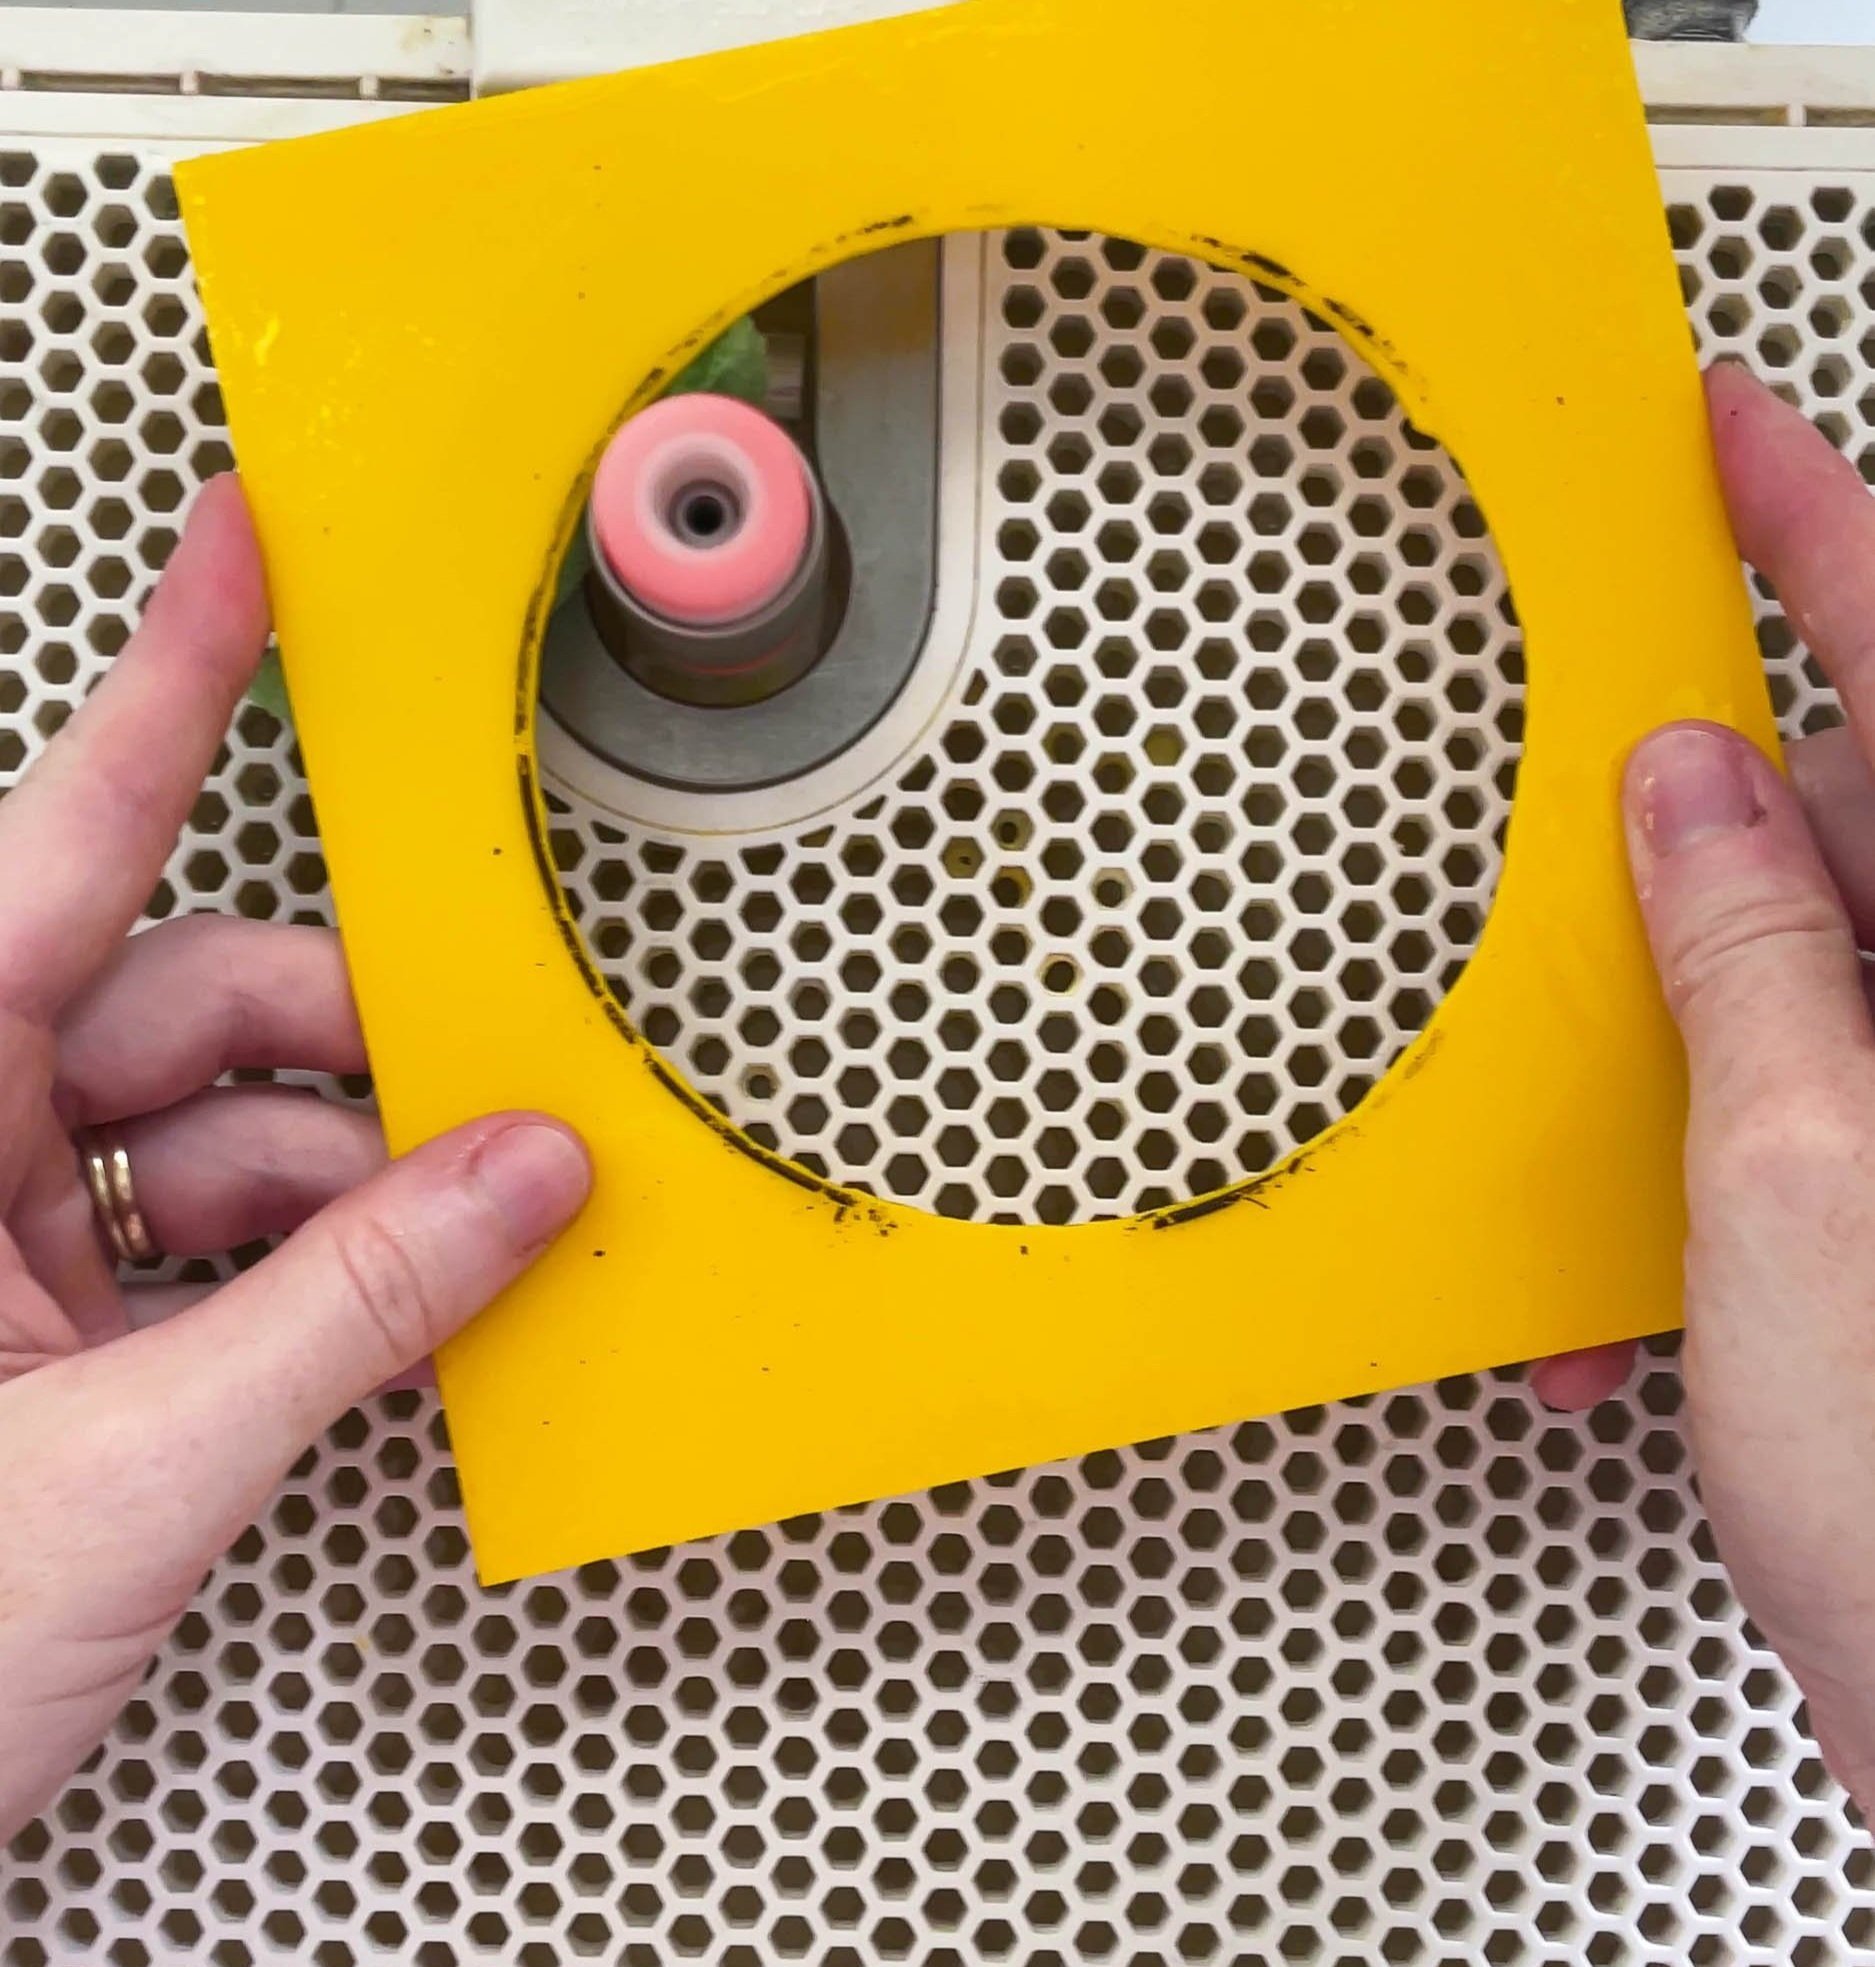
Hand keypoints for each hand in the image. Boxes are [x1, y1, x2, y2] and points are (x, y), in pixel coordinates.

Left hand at [0, 479, 590, 1844]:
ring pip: (219, 1132)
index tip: (244, 543)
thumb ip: (349, 1313)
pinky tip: (388, 1314)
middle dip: (353, 1063)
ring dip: (354, 1194)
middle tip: (496, 1117)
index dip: (168, 679)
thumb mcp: (127, 1475)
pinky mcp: (36, 1320)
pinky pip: (212, 1232)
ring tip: (450, 1265)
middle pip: (187, 1012)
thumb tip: (523, 1184)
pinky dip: (315, 1265)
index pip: (54, 845)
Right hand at [1549, 364, 1874, 1809]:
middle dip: (1706, 811)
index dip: (1816, 519)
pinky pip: (1785, 1096)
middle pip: (1855, 817)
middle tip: (1597, 774)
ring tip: (1595, 1112)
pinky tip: (1630, 1257)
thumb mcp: (1796, 1184)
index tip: (1727, 420)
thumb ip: (1749, 958)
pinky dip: (1684, 1149)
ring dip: (1671, 1029)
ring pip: (1797, 968)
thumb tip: (1690, 791)